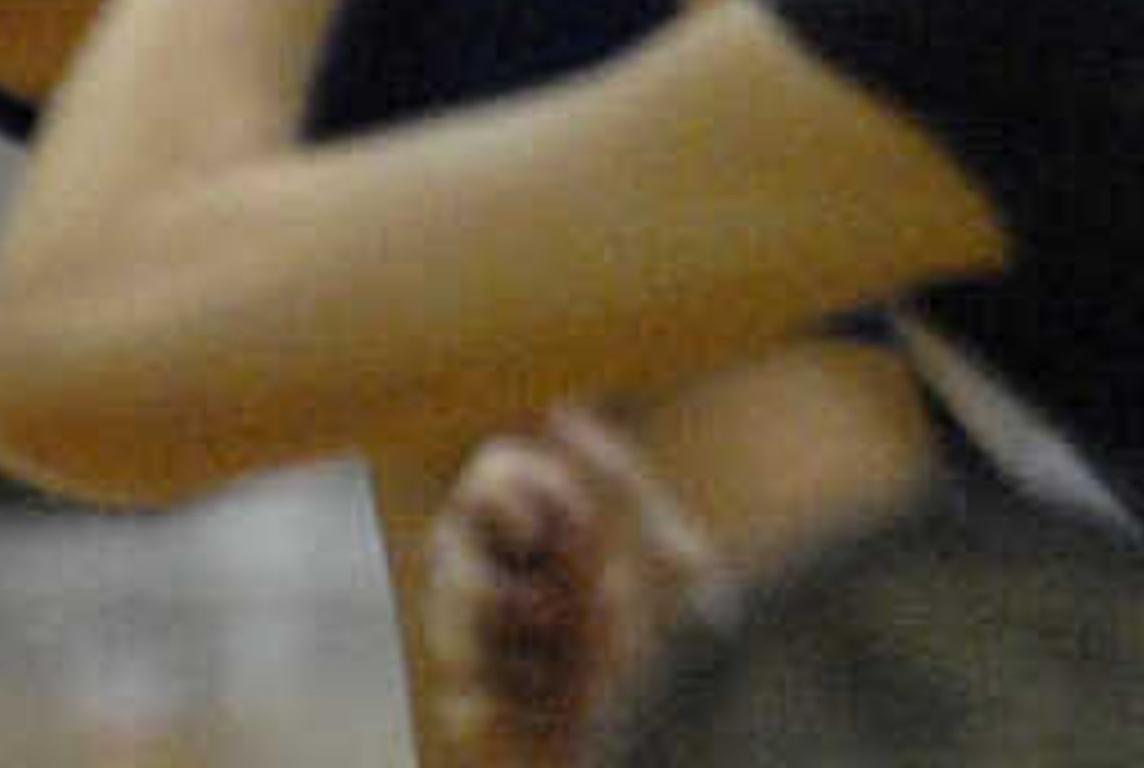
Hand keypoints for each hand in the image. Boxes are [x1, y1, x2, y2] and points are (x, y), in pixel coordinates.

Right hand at [422, 414, 724, 767]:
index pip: (484, 487)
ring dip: (494, 652)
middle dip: (480, 585)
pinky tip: (548, 720)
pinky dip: (495, 715)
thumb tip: (559, 410)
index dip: (499, 499)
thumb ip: (619, 482)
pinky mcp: (502, 730)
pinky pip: (460, 709)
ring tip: (557, 677)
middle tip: (551, 616)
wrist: (699, 754)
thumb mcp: (673, 565)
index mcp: (567, 548)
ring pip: (444, 631)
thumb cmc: (696, 666)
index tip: (540, 535)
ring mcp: (512, 663)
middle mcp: (532, 597)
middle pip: (446, 553)